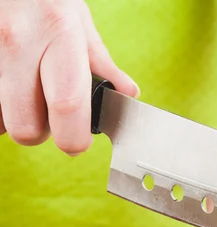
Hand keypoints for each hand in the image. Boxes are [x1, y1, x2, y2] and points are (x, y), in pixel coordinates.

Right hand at [0, 0, 138, 154]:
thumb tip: (126, 93)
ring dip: (16, 117)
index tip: (78, 141)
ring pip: (1, 121)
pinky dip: (0, 105)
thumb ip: (99, 60)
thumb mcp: (76, 16)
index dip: (75, 138)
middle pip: (26, 128)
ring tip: (26, 93)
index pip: (69, 107)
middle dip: (41, 132)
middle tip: (49, 115)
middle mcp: (18, 42)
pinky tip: (11, 86)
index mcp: (57, 33)